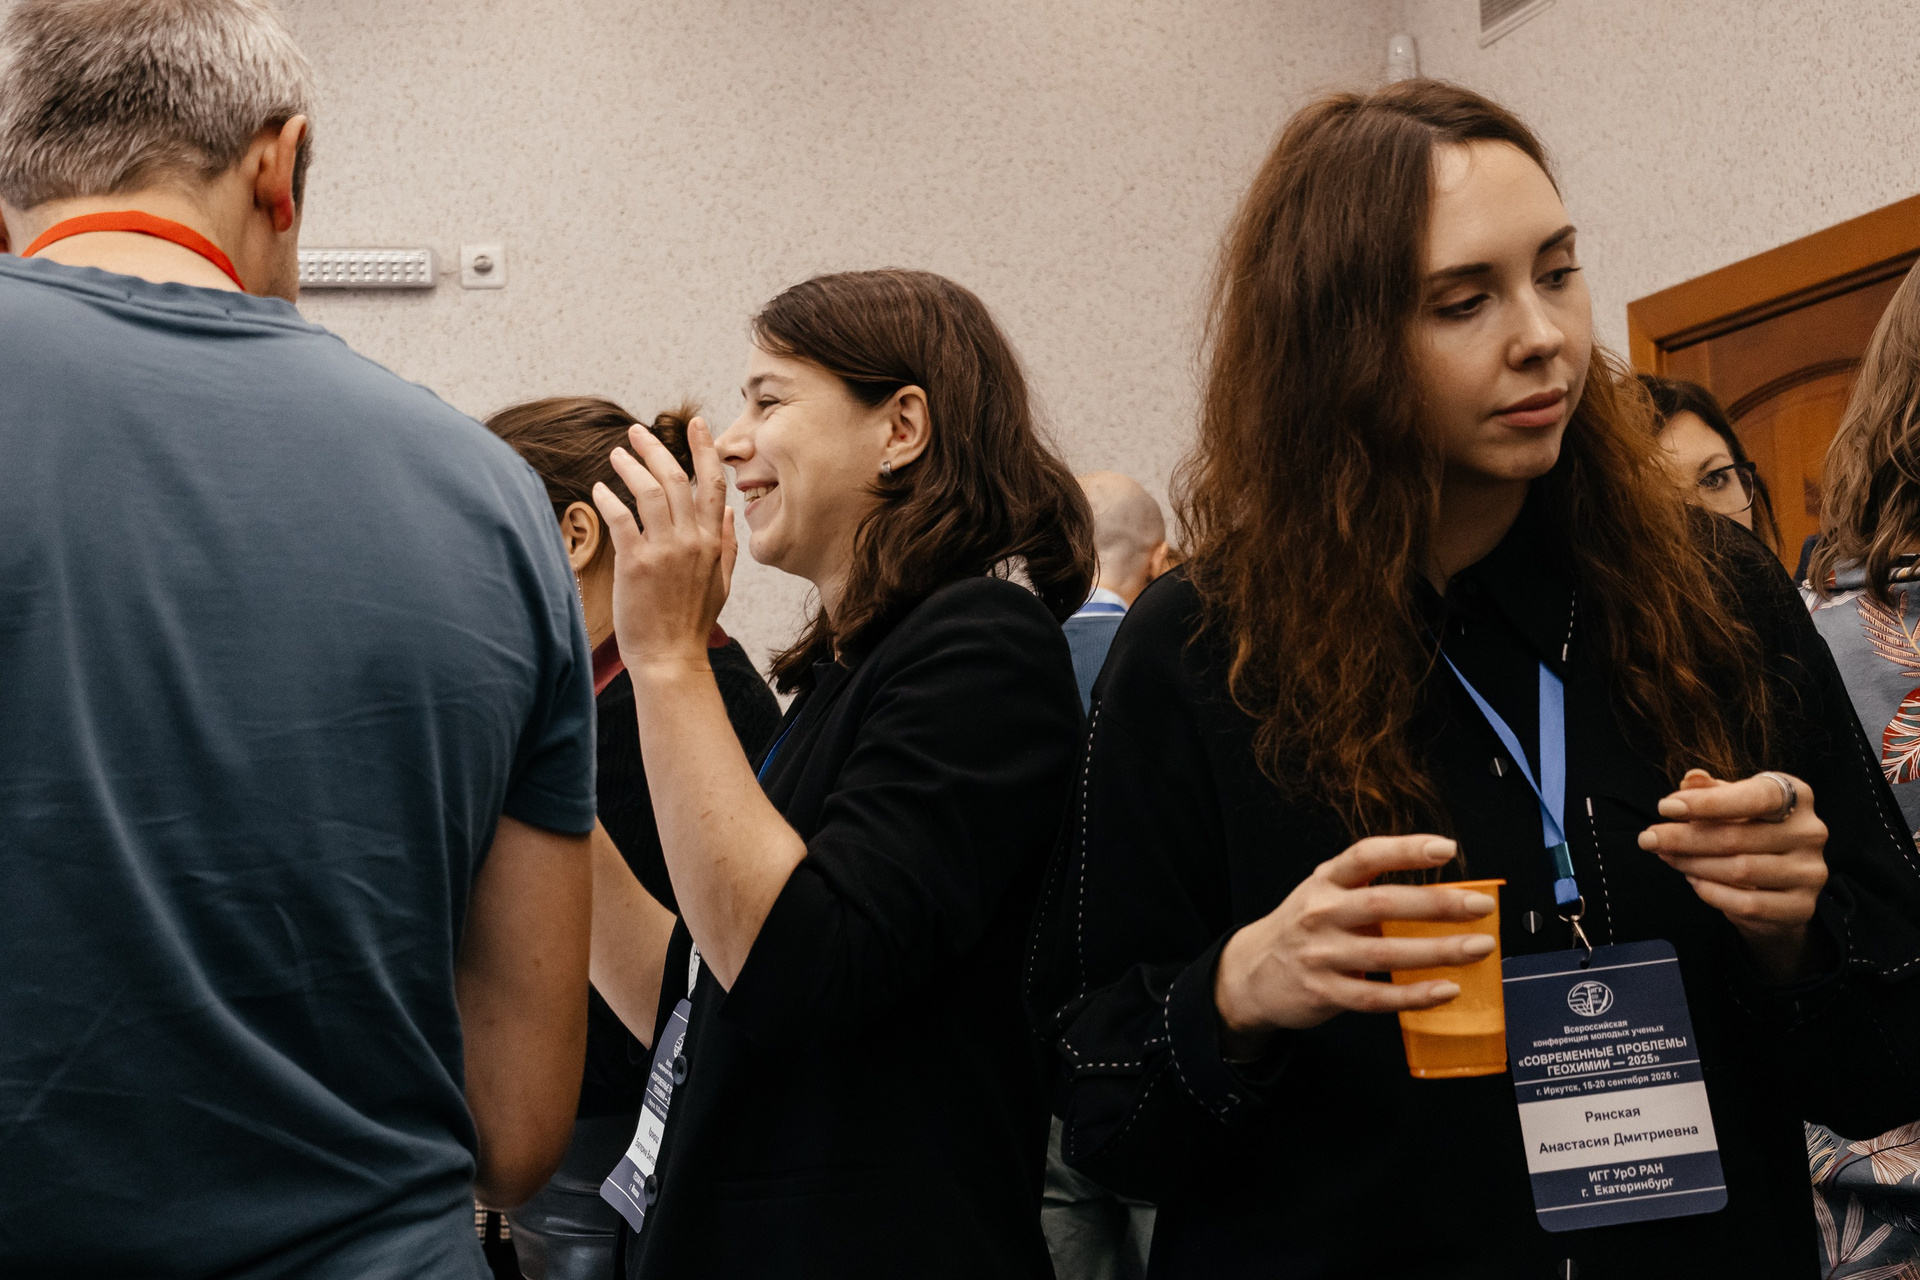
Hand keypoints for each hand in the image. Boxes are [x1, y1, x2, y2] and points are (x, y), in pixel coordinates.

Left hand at [593, 418, 736, 676]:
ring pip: (648, 491)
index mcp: (712, 541)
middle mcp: (690, 540)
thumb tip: (726, 510)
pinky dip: (609, 498)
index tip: (695, 423)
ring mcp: (664, 550)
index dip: (704, 448)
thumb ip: (725, 543)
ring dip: (630, 466)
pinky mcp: (636, 563)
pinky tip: (599, 489)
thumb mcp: (722, 582)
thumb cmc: (693, 624)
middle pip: (675, 478)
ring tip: (616, 454)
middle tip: (636, 431)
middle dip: (655, 448)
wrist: (671, 658)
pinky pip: (621, 518)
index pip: (711, 483)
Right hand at [1213, 836, 1498, 1051]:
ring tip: (1480, 947)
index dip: (1407, 849)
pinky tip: (1447, 990)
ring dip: (1439, 951)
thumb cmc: (1302, 929)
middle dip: (1439, 904)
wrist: (1250, 973)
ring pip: (1387, 953)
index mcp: (1325, 882)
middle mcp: (1321, 913)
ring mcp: (1321, 955)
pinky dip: (1415, 994)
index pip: (1366, 856)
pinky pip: (1378, 996)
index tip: (1446, 849)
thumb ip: (1368, 889)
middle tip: (1480, 906)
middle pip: (1385, 903)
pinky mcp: (1325, 992)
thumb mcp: (1324, 894)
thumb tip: (1440, 892)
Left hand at [1638, 768, 1828, 980]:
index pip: (1755, 797)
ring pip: (1740, 871)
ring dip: (1692, 864)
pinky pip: (1747, 904)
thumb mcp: (1730, 803)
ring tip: (1667, 856)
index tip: (1664, 807)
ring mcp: (1810, 872)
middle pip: (1737, 837)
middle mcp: (1810, 832)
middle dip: (1683, 838)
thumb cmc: (1748, 830)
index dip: (1707, 803)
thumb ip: (1710, 790)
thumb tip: (1691, 779)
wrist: (1778, 885)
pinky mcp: (1801, 907)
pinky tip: (1694, 880)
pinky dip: (1712, 893)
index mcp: (1796, 796)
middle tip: (1648, 839)